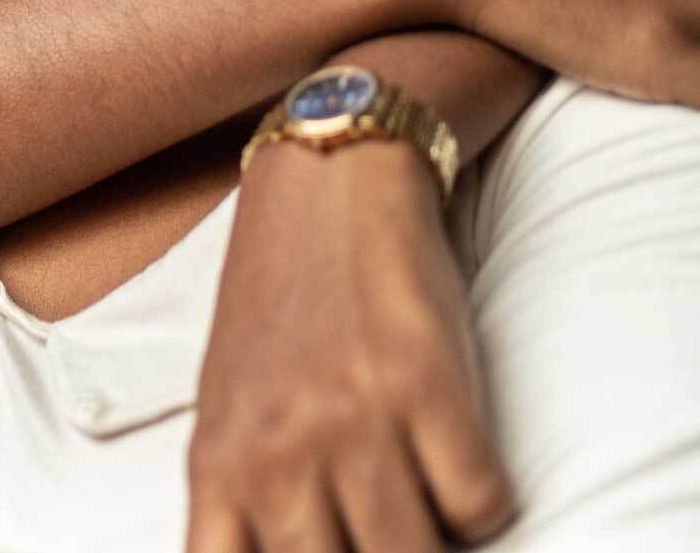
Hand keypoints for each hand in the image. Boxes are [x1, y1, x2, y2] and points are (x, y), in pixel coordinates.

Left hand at [188, 139, 511, 552]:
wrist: (329, 184)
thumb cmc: (277, 308)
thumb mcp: (229, 410)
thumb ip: (245, 502)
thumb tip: (281, 552)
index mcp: (218, 466)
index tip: (325, 549)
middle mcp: (279, 452)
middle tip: (385, 526)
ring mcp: (353, 420)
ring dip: (432, 538)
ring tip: (421, 500)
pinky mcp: (426, 383)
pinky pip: (480, 507)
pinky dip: (481, 500)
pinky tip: (458, 459)